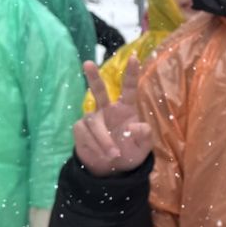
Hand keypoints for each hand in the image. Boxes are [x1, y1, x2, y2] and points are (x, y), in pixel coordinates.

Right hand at [74, 57, 153, 176]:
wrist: (111, 169)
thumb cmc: (129, 153)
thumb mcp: (143, 147)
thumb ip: (144, 136)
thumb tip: (137, 125)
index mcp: (125, 109)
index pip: (128, 89)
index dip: (131, 73)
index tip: (135, 57)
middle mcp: (107, 110)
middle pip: (99, 91)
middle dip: (93, 77)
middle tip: (87, 63)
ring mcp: (93, 119)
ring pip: (93, 123)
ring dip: (103, 140)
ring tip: (113, 155)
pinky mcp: (81, 129)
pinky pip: (86, 135)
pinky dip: (95, 146)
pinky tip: (102, 155)